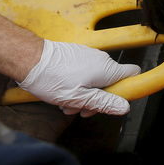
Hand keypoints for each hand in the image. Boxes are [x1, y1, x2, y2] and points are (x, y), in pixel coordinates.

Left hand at [18, 40, 141, 117]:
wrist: (30, 59)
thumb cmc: (52, 78)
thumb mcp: (79, 98)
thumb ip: (104, 102)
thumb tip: (124, 107)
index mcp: (106, 69)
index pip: (133, 74)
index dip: (128, 89)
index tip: (115, 101)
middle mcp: (101, 59)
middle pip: (112, 82)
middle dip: (99, 99)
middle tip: (81, 109)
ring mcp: (89, 56)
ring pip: (97, 80)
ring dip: (86, 94)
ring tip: (66, 103)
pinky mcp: (78, 56)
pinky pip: (86, 72)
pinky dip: (78, 85)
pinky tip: (63, 93)